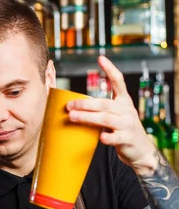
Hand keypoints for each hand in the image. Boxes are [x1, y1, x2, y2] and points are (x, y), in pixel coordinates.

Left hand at [66, 55, 158, 172]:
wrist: (140, 150)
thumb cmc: (122, 129)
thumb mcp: (115, 115)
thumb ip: (101, 109)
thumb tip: (73, 105)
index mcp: (124, 101)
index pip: (118, 82)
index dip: (110, 69)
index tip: (100, 58)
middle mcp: (127, 110)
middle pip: (104, 103)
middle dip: (84, 104)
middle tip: (68, 105)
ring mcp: (128, 125)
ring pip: (105, 119)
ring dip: (87, 117)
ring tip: (72, 117)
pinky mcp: (128, 139)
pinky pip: (115, 137)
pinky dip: (107, 137)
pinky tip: (101, 138)